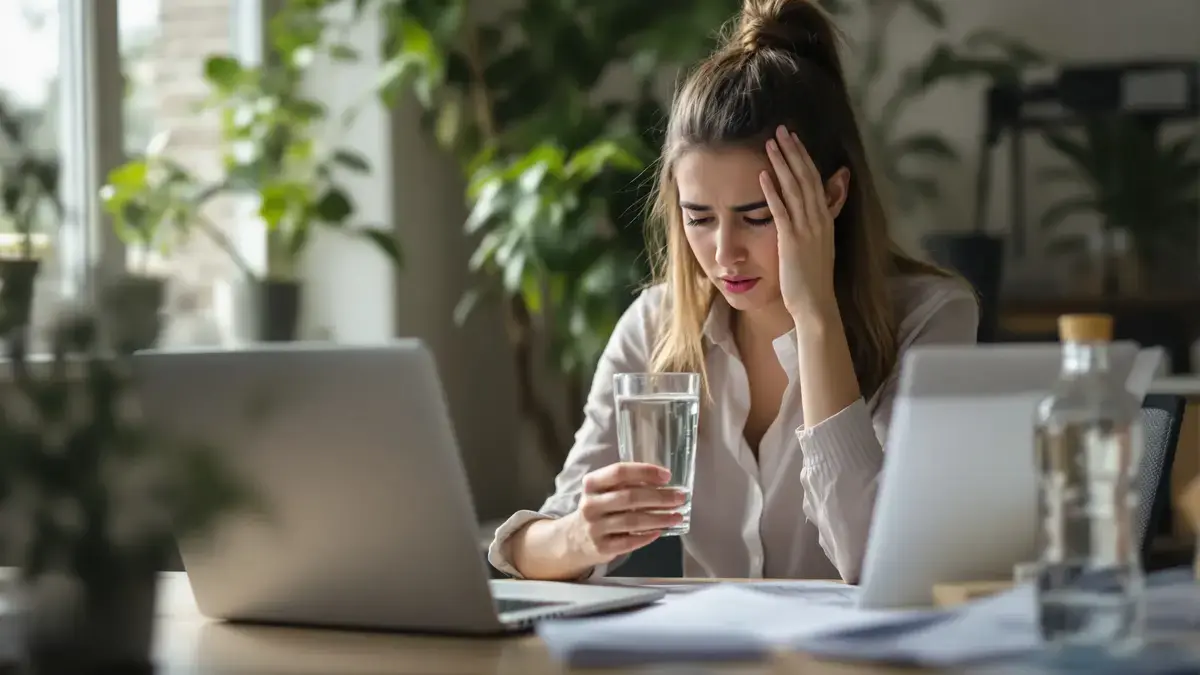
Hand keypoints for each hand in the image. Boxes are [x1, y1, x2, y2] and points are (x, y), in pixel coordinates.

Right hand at [564, 462, 686, 567]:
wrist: (574, 539)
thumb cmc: (599, 509)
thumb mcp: (603, 491)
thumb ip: (626, 485)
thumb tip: (665, 483)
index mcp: (592, 483)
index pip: (619, 472)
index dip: (645, 472)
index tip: (667, 476)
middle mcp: (591, 504)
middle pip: (630, 497)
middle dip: (659, 497)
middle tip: (679, 497)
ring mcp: (594, 527)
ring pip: (632, 521)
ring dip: (659, 518)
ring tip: (677, 516)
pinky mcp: (601, 548)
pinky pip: (629, 542)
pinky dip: (647, 537)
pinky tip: (660, 532)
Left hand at [760, 125, 837, 322]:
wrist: (816, 304)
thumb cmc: (812, 278)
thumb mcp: (819, 244)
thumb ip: (820, 221)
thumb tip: (819, 208)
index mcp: (824, 219)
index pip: (815, 180)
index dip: (804, 157)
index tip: (793, 138)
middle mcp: (818, 220)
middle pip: (806, 177)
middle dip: (793, 152)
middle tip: (781, 129)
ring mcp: (807, 230)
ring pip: (795, 189)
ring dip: (782, 164)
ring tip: (770, 143)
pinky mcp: (792, 242)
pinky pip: (781, 212)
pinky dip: (772, 192)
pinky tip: (763, 175)